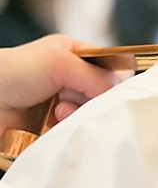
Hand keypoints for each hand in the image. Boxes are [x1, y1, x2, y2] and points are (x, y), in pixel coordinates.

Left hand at [0, 34, 121, 132]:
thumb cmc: (11, 72)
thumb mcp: (60, 61)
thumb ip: (96, 76)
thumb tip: (116, 94)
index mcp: (75, 56)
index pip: (110, 68)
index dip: (111, 79)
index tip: (102, 86)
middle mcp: (72, 80)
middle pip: (105, 95)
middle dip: (91, 98)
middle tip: (69, 96)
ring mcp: (64, 104)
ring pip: (92, 115)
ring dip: (78, 114)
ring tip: (57, 110)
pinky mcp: (56, 127)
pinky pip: (78, 132)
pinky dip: (70, 129)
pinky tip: (53, 122)